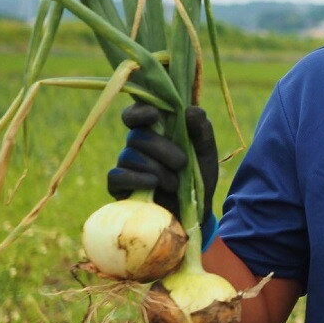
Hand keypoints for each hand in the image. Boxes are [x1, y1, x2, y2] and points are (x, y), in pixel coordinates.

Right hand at [106, 103, 218, 246]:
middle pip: (136, 136)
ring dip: (157, 170)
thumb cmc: (198, 178)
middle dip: (161, 148)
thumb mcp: (206, 154)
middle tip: (182, 163)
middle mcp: (136, 145)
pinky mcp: (118, 186)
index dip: (139, 111)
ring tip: (174, 183)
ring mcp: (125, 165)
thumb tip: (190, 110)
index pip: (135, 113)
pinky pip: (117, 176)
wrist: (194, 212)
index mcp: (155, 131)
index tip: (154, 115)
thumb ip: (202, 130)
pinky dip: (137, 179)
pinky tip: (154, 185)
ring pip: (129, 156)